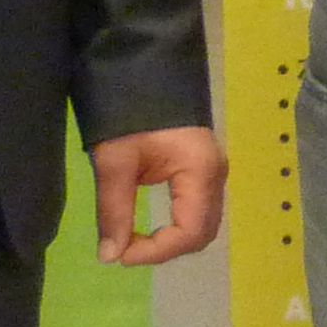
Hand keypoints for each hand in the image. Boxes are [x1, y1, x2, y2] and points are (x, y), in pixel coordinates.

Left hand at [90, 126, 228, 265]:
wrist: (141, 68)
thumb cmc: (129, 112)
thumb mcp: (114, 163)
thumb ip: (114, 212)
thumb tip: (109, 257)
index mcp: (201, 171)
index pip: (189, 232)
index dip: (156, 252)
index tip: (120, 256)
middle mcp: (217, 175)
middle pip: (201, 233)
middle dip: (164, 249)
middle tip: (126, 250)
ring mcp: (214, 172)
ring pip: (202, 225)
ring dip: (170, 240)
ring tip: (133, 240)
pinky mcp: (204, 169)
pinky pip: (197, 211)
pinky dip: (175, 226)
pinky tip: (148, 226)